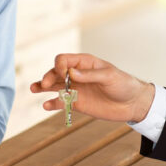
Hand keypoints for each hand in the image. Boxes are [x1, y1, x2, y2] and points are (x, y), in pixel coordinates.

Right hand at [29, 53, 155, 122]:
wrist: (132, 104)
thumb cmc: (123, 85)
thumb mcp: (109, 76)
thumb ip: (90, 75)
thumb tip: (71, 72)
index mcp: (84, 63)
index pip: (63, 59)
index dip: (59, 65)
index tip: (63, 74)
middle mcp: (77, 75)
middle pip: (55, 72)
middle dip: (48, 76)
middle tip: (45, 84)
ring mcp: (76, 89)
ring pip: (54, 86)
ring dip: (43, 87)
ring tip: (34, 89)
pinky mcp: (77, 103)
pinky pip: (61, 102)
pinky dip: (52, 103)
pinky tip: (46, 105)